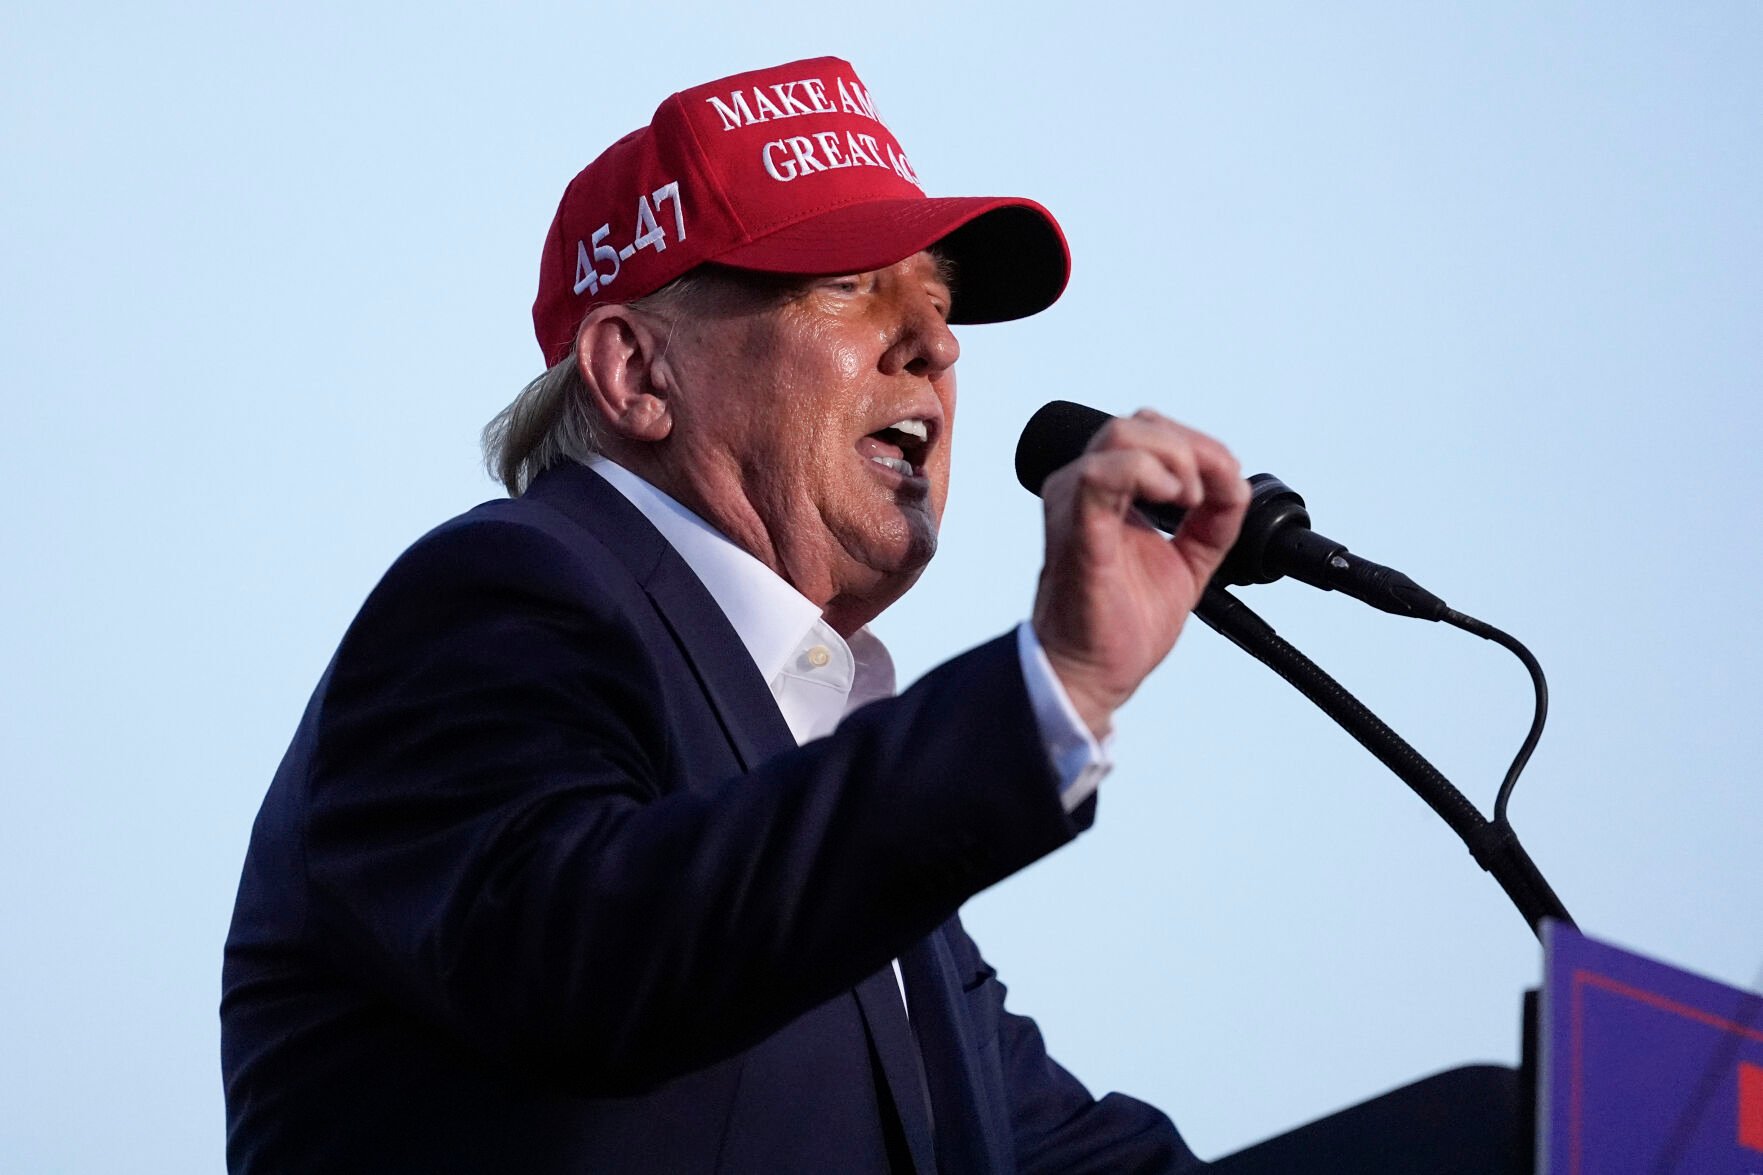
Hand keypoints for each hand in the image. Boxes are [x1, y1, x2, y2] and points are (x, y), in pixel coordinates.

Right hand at [1031, 409, 1247, 737]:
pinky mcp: (1076, 529)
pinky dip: (1147, 474)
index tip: (1226, 485)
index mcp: (1104, 491)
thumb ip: (1214, 520)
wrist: (1094, 672)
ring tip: (1191, 501)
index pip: (1150, 432)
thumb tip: (1237, 485)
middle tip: (1209, 496)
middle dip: (1191, 450)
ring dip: (1175, 459)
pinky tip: (1173, 500)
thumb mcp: (1187, 558)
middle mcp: (1082, 489)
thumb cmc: (1117, 621)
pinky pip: (1101, 475)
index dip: (1198, 446)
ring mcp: (1074, 504)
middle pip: (1138, 425)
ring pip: (1123, 436)